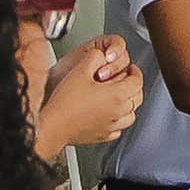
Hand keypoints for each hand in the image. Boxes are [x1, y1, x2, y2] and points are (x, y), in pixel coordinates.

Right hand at [35, 35, 144, 153]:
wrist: (53, 126)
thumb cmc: (65, 101)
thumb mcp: (79, 71)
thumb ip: (94, 57)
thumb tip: (101, 54)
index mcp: (116, 95)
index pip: (137, 81)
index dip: (135, 72)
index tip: (131, 69)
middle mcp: (118, 112)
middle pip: (137, 98)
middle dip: (134, 87)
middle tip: (127, 80)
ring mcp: (112, 126)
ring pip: (130, 115)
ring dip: (128, 104)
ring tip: (120, 97)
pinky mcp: (103, 136)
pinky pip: (118, 129)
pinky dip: (118, 121)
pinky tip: (108, 115)